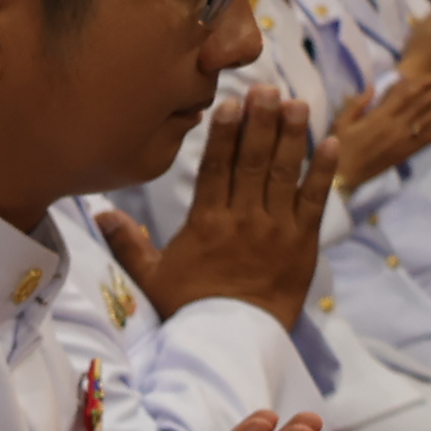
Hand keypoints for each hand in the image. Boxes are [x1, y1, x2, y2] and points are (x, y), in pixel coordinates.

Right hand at [96, 89, 332, 326]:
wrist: (230, 341)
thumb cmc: (188, 309)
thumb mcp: (151, 277)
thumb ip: (129, 243)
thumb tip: (100, 214)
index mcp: (206, 222)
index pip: (215, 167)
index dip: (224, 133)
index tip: (230, 104)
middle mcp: (243, 219)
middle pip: (253, 161)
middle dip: (260, 122)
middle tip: (266, 89)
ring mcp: (275, 228)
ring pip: (284, 173)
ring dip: (292, 136)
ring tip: (297, 104)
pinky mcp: (302, 242)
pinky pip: (315, 200)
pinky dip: (323, 172)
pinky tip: (330, 144)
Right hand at [328, 71, 430, 184]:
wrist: (342, 176)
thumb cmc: (338, 147)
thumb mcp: (342, 122)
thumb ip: (357, 103)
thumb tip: (373, 86)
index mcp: (379, 116)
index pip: (405, 96)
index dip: (422, 85)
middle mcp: (394, 126)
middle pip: (421, 105)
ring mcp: (401, 140)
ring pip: (427, 121)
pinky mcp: (404, 153)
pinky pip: (424, 141)